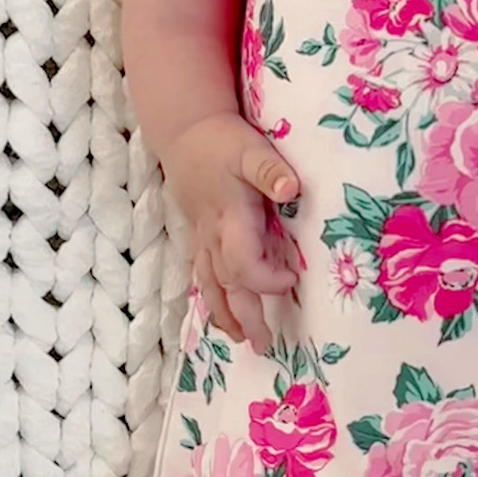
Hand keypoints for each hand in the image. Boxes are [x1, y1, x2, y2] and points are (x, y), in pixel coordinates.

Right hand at [163, 112, 303, 346]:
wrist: (185, 130)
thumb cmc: (222, 140)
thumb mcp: (250, 149)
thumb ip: (270, 170)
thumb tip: (292, 189)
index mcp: (230, 219)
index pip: (243, 264)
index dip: (266, 279)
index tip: (291, 280)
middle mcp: (213, 236)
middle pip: (227, 286)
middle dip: (245, 317)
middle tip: (264, 346)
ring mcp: (203, 238)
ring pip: (210, 285)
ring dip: (225, 314)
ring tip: (241, 340)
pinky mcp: (199, 234)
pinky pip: (203, 274)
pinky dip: (213, 297)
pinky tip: (221, 313)